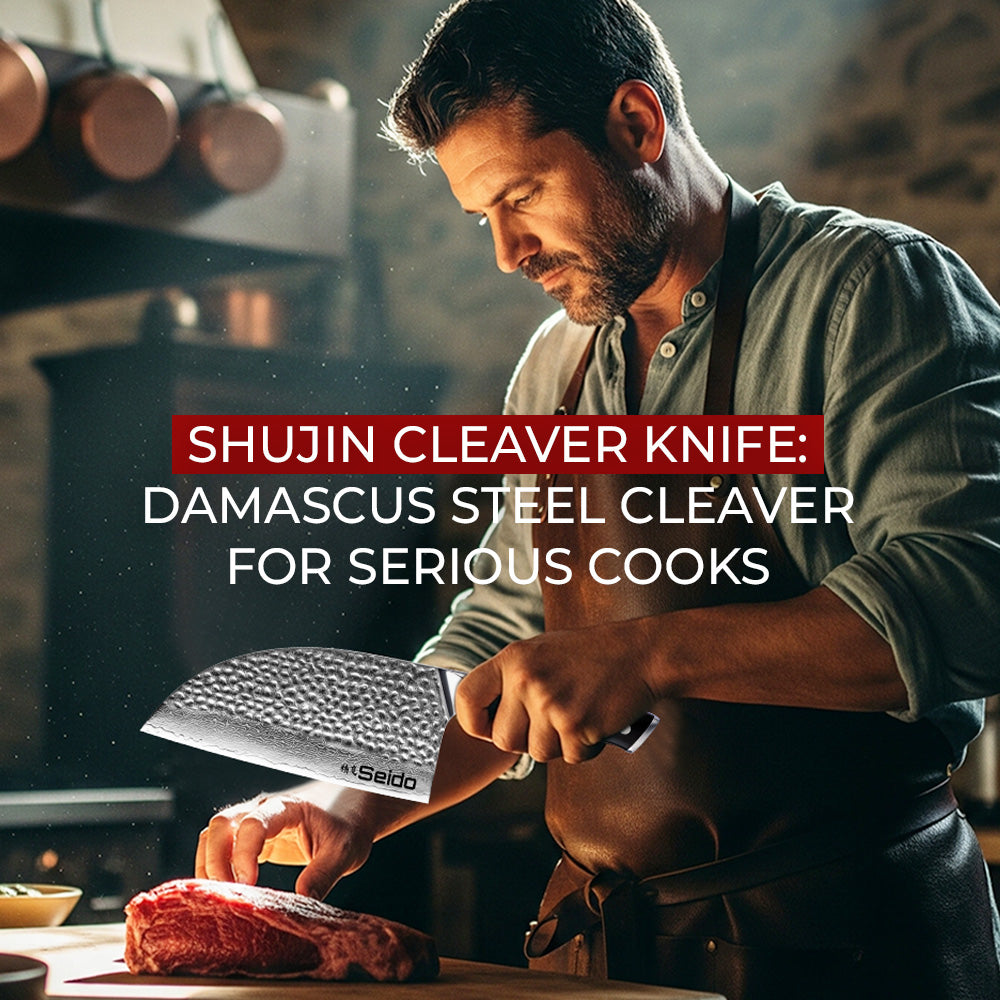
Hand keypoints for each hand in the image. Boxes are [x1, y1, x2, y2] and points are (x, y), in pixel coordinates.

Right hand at [195, 784, 375, 899]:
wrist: (352, 811)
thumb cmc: (349, 825)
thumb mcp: (344, 851)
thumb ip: (323, 874)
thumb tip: (300, 902)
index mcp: (287, 807)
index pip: (253, 824)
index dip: (244, 854)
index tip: (248, 884)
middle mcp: (264, 809)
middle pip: (221, 825)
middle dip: (215, 861)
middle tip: (227, 895)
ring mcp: (254, 821)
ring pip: (214, 835)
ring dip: (209, 865)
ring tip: (222, 898)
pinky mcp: (252, 838)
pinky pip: (220, 847)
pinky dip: (214, 868)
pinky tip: (224, 892)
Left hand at [454, 620, 657, 763]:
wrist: (640, 653)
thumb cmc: (590, 655)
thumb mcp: (540, 653)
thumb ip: (513, 680)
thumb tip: (488, 719)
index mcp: (512, 659)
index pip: (467, 698)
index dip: (473, 722)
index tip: (488, 729)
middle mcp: (526, 679)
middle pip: (504, 740)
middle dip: (527, 740)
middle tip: (551, 722)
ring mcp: (550, 703)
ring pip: (539, 753)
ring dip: (560, 744)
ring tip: (578, 714)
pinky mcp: (576, 725)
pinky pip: (570, 756)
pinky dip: (585, 747)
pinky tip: (596, 721)